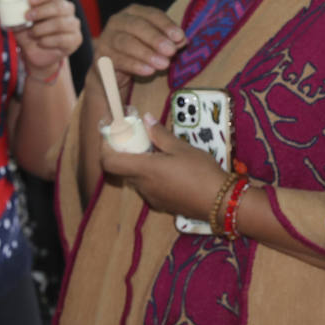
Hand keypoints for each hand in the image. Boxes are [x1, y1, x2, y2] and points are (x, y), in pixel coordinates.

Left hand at [14, 0, 81, 74]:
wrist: (36, 54)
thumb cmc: (29, 33)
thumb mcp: (18, 21)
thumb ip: (10, 12)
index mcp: (55, 1)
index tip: (29, 1)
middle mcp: (67, 10)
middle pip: (59, 6)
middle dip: (41, 11)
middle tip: (27, 17)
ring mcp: (73, 25)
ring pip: (61, 23)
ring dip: (43, 28)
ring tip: (32, 34)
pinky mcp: (75, 40)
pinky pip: (63, 39)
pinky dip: (48, 41)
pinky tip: (40, 43)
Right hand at [92, 5, 186, 89]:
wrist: (113, 70)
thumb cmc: (139, 50)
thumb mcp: (156, 44)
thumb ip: (170, 40)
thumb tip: (182, 40)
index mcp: (133, 12)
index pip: (151, 14)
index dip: (166, 25)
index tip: (180, 36)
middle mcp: (118, 21)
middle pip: (137, 26)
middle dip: (156, 38)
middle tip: (171, 50)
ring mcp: (107, 38)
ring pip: (126, 43)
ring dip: (147, 53)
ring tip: (163, 64)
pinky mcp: (100, 57)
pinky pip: (118, 60)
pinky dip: (135, 65)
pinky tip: (149, 71)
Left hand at [99, 116, 225, 217]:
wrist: (219, 202)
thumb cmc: (200, 171)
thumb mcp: (182, 148)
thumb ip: (160, 134)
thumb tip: (146, 119)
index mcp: (144, 169)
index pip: (109, 162)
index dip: (105, 149)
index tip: (113, 136)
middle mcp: (142, 186)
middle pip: (123, 170)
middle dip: (126, 154)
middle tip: (140, 141)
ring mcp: (151, 197)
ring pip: (136, 179)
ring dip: (141, 166)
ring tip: (159, 154)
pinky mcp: (161, 205)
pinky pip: (148, 188)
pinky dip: (151, 177)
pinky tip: (171, 171)